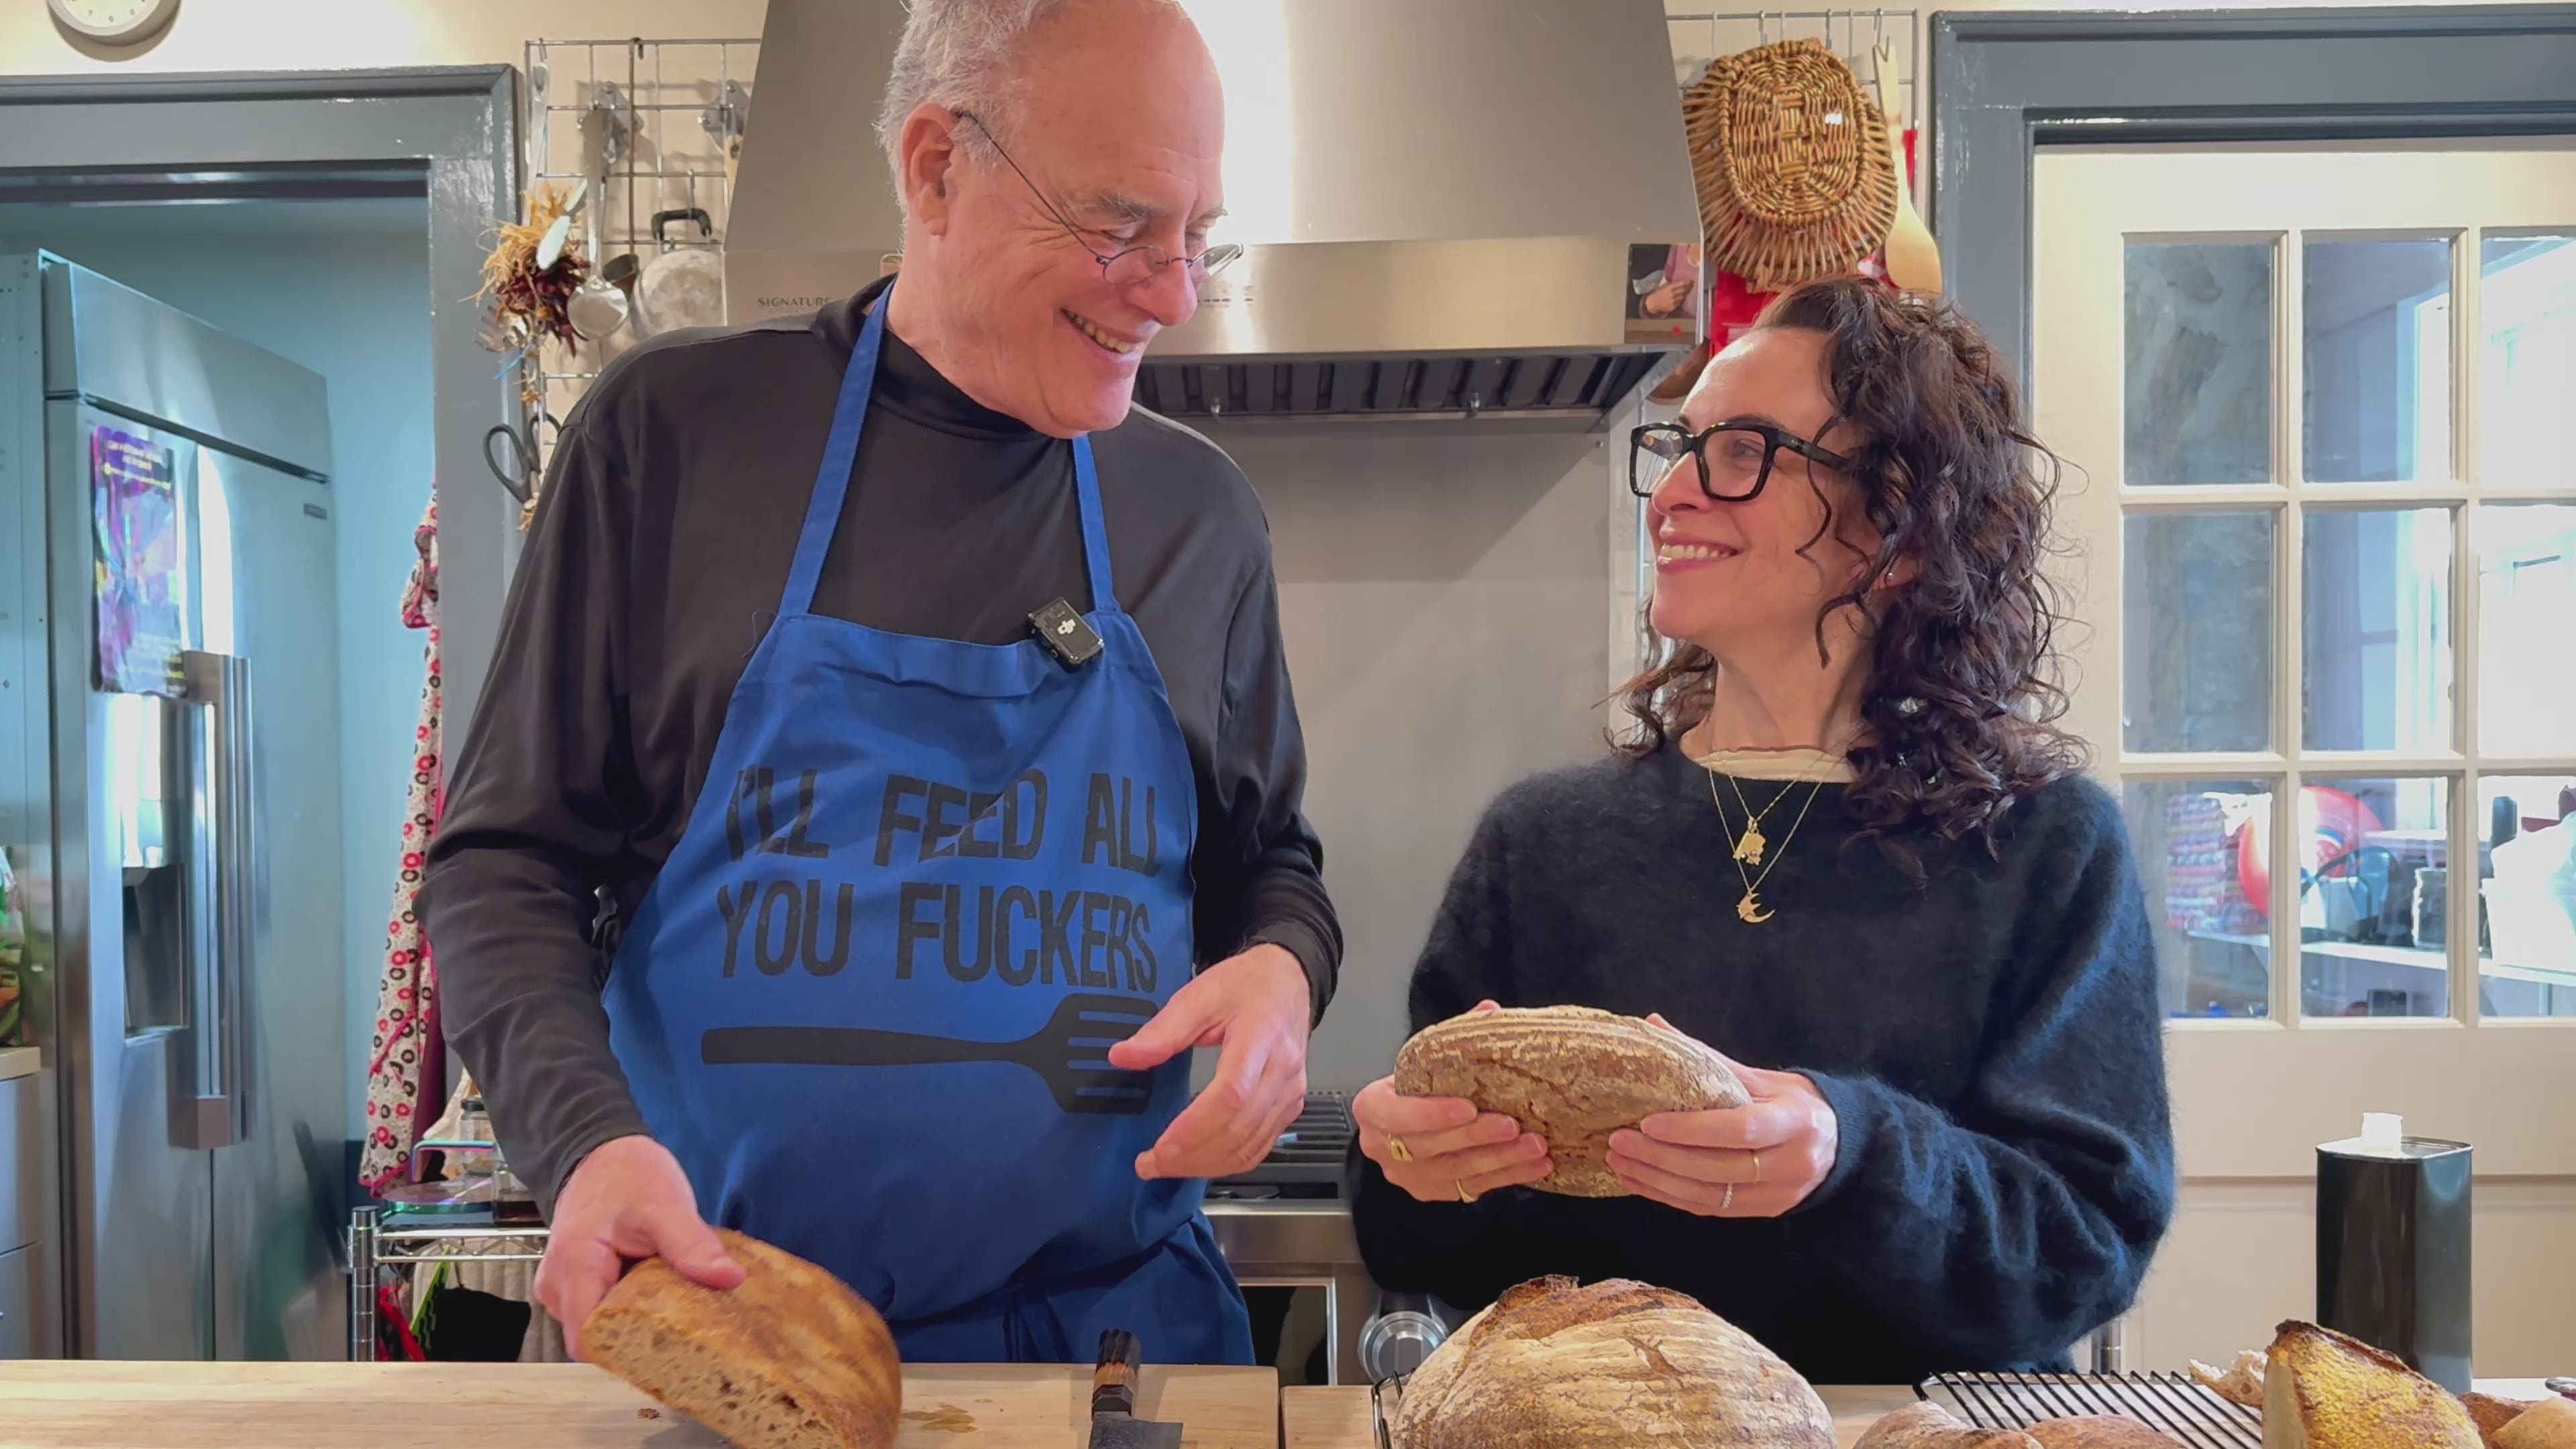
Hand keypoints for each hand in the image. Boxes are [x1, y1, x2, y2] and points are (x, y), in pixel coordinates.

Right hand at [534, 1134, 743, 1358]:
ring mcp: (562, 1287)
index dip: (631, 1352)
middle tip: (690, 1325)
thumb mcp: (666, 1205)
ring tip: (678, 1305)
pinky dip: (630, 1306)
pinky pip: (601, 1309)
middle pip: (598, 1338)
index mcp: (573, 1270)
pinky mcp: (575, 1284)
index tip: (677, 1345)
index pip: (592, 1341)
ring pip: (602, 1326)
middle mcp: (557, 1288)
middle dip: (641, 1338)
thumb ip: (691, 1245)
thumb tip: (730, 1279)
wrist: (602, 1151)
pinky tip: (660, 1293)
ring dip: (637, 1320)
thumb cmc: (628, 1175)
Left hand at [1113, 943, 1311, 1179]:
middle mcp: (1282, 1071)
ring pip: (1251, 1146)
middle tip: (1149, 1164)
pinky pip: (1261, 1146)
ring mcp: (1290, 1092)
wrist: (1287, 981)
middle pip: (1239, 1129)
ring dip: (1206, 1166)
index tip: (1160, 1147)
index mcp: (1260, 1038)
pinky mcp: (1291, 1106)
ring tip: (1167, 1166)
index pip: (1231, 1095)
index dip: (1194, 1128)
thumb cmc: (1246, 985)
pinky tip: (1199, 1161)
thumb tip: (1122, 1056)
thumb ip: (1162, 1029)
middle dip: (1191, 1156)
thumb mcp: (1199, 994)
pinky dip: (1228, 1162)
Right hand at [1351, 1000, 1551, 1202]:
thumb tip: (1489, 1012)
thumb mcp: (1424, 1059)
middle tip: (1513, 1125)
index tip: (1469, 1106)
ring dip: (1501, 1160)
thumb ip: (1452, 1038)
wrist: (1403, 1119)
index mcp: (1373, 1108)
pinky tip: (1537, 1166)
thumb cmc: (1414, 1085)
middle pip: (1431, 1148)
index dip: (1432, 1114)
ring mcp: (1408, 1175)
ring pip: (1456, 1172)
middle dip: (1476, 1137)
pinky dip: (1509, 1176)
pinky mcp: (1434, 1192)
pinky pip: (1474, 1188)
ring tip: (1535, 1145)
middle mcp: (1383, 1147)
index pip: (1397, 1116)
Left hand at [1605, 1013, 1837, 1217]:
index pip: (1740, 1129)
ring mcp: (1780, 1194)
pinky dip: (1671, 1197)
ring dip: (1658, 1182)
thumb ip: (1707, 1058)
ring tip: (1619, 1162)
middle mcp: (1791, 1163)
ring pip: (1711, 1196)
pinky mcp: (1766, 1213)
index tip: (1648, 1122)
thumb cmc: (1794, 1103)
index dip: (1691, 1129)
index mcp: (1794, 1121)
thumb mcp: (1761, 1077)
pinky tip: (1640, 1182)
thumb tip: (1653, 1025)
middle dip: (1662, 1157)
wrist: (1838, 1142)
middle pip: (1719, 1168)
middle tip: (1619, 1142)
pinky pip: (1712, 1209)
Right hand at [1643, 279, 1691, 315]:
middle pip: (1682, 290)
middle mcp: (1672, 294)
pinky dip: (1678, 301)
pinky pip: (1679, 303)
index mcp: (1669, 288)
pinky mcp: (1673, 307)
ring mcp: (1673, 301)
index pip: (1680, 284)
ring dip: (1681, 296)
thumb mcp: (1663, 287)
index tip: (1689, 281)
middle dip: (1684, 289)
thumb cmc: (1657, 294)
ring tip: (1678, 295)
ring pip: (1681, 297)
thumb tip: (1679, 281)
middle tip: (1686, 288)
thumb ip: (1671, 284)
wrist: (1652, 304)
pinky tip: (1674, 301)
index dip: (1685, 282)